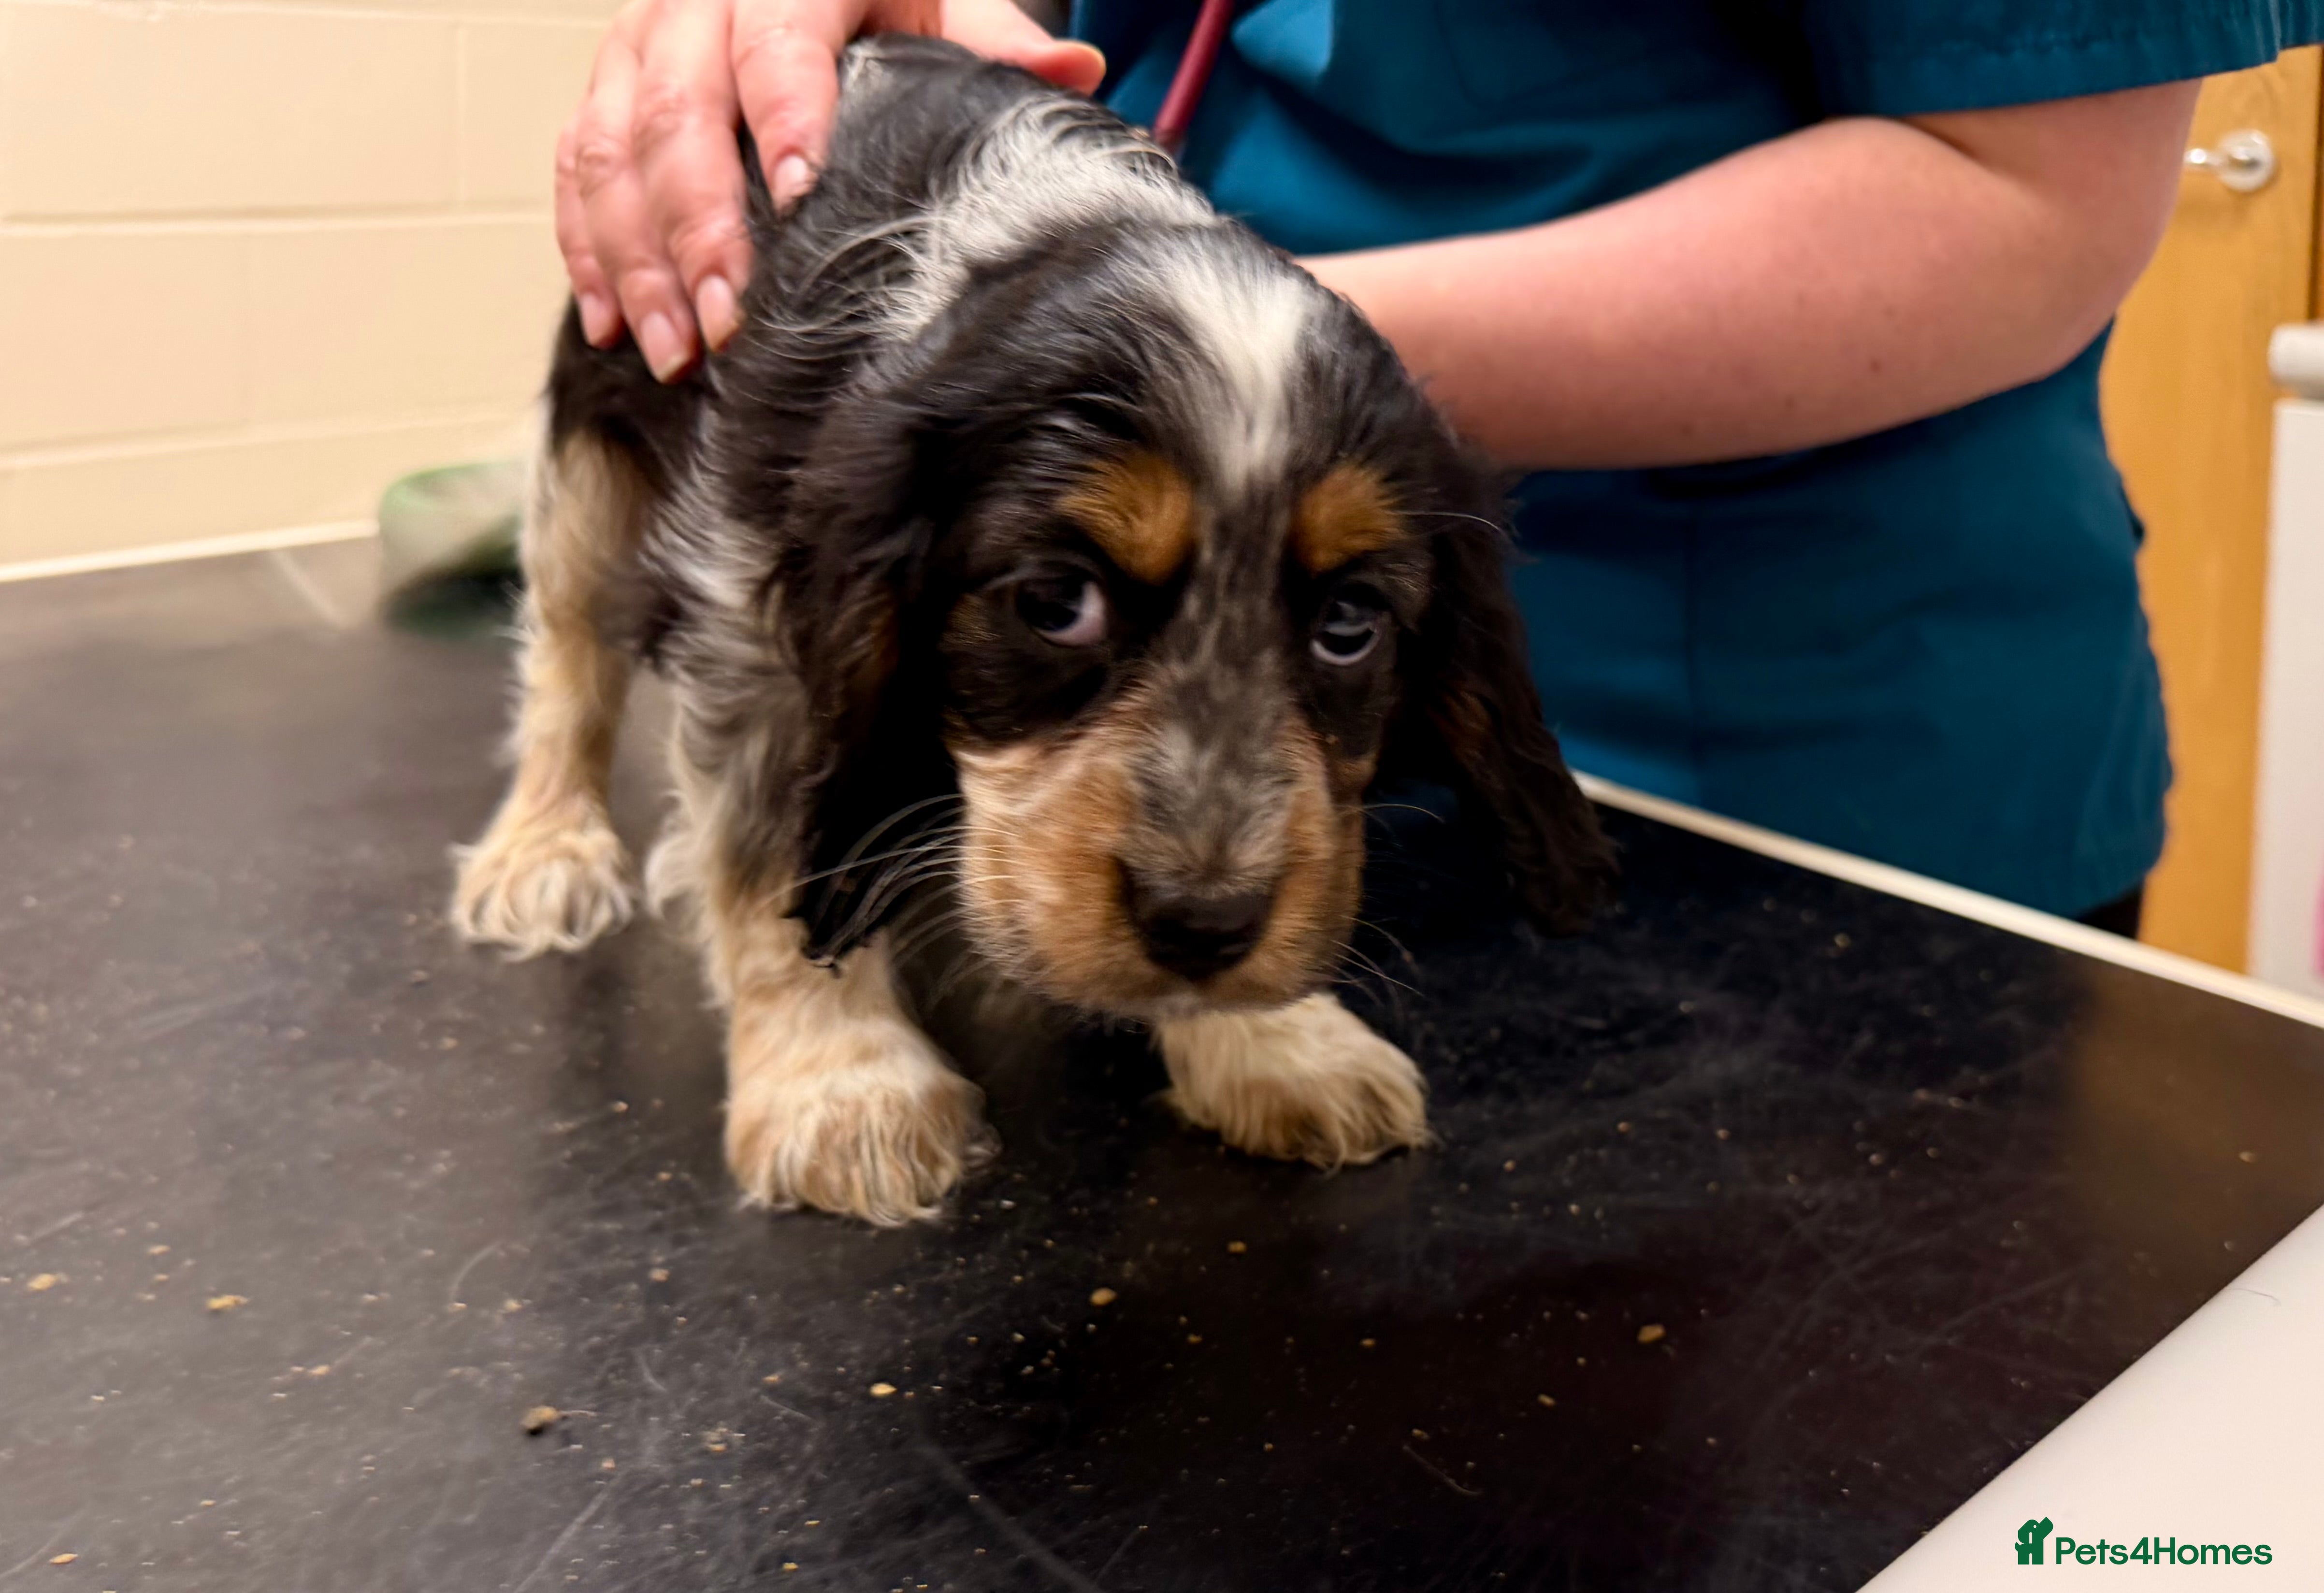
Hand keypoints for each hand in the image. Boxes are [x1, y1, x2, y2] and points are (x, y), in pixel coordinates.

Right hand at [558, 0, 1103, 380]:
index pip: (775, 41)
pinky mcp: (603, 91)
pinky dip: (588, 250)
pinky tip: (612, 325)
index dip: (784, 112)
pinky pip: (575, 167)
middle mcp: (693, 4)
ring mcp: (636, 48)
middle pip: (678, 113)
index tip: (799, 193)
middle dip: (697, 226)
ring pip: (611, 149)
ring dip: (635, 258)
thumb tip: (1073, 72)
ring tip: (674, 349)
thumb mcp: (934, 1)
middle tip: (725, 319)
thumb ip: (992, 39)